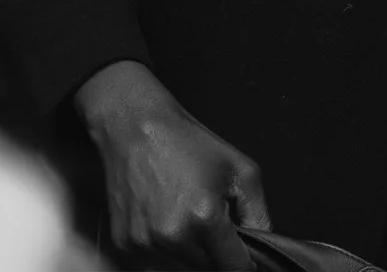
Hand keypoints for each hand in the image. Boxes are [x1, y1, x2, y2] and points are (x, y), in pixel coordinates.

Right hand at [74, 61, 268, 269]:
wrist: (135, 129)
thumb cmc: (189, 144)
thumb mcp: (242, 170)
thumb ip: (259, 215)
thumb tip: (262, 247)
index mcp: (204, 219)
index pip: (234, 268)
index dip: (244, 263)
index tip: (244, 254)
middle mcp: (171, 238)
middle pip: (207, 271)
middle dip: (217, 255)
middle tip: (216, 226)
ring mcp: (143, 245)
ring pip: (180, 271)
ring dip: (191, 256)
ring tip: (189, 221)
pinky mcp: (124, 246)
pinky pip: (153, 265)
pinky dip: (165, 253)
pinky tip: (167, 223)